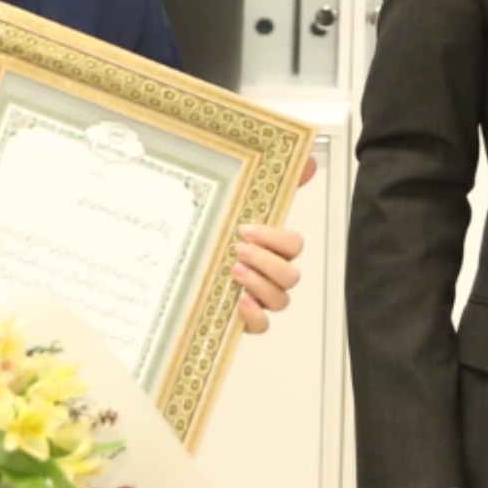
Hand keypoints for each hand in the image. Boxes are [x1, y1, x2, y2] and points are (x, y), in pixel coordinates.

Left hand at [233, 152, 316, 331]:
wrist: (180, 269)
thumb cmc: (215, 238)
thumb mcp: (235, 205)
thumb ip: (271, 184)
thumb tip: (307, 160)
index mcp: (271, 247)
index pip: (294, 245)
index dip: (277, 239)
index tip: (248, 229)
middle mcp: (270, 274)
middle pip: (291, 274)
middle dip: (268, 262)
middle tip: (240, 250)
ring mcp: (260, 298)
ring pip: (281, 299)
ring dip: (261, 285)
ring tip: (234, 271)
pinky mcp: (245, 319)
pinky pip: (262, 326)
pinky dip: (255, 316)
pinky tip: (239, 302)